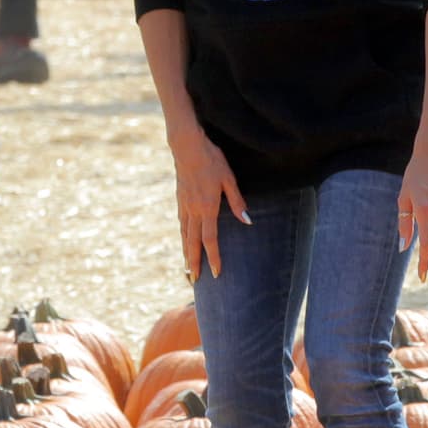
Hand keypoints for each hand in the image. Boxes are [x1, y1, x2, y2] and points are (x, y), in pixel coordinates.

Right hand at [172, 128, 248, 280]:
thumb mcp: (229, 178)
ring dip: (186, 253)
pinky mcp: (180, 199)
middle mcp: (193, 210)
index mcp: (207, 207)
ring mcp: (184, 205)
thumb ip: (237, 201)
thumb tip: (247, 221)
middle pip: (193, 243)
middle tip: (195, 281)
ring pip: (185, 235)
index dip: (214, 258)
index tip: (217, 273)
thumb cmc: (212, 159)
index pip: (210, 239)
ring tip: (187, 268)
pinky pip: (181, 224)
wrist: (187, 146)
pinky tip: (184, 242)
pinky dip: (183, 237)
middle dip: (195, 263)